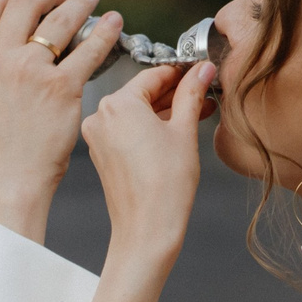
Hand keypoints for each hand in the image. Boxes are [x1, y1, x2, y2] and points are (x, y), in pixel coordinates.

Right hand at [0, 0, 121, 242]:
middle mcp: (1, 58)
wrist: (4, 179)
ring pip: (60, 20)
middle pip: (26, 1)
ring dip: (80, 2)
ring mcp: (32, 71)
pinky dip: (105, 32)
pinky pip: (90, 50)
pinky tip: (114, 25)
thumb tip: (6, 39)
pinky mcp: (63, 89)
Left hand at [82, 62, 213, 267]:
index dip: (182, 73)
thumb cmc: (164, 187)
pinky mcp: (102, 153)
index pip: (154, 75)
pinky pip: (128, 129)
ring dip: (165, 111)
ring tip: (197, 112)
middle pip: (144, 93)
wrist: (147, 230)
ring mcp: (98, 135)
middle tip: (203, 92)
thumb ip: (191, 94)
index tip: (199, 72)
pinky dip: (150, 127)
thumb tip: (201, 72)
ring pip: (137, 112)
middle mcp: (101, 115)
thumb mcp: (184, 131)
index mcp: (119, 104)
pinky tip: (176, 129)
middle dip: (175, 93)